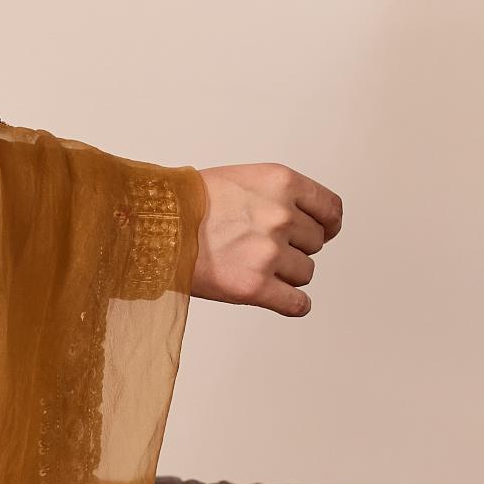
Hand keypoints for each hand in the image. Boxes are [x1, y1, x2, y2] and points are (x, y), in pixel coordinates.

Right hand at [189, 164, 342, 316]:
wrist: (152, 225)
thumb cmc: (189, 202)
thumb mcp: (243, 179)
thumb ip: (280, 196)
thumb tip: (308, 223)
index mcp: (282, 183)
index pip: (330, 210)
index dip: (328, 224)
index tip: (324, 231)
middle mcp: (281, 216)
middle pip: (315, 243)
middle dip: (295, 246)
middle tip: (262, 245)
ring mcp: (269, 253)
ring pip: (305, 273)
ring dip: (286, 273)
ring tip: (252, 264)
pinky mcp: (254, 287)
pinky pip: (296, 304)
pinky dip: (294, 304)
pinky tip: (282, 299)